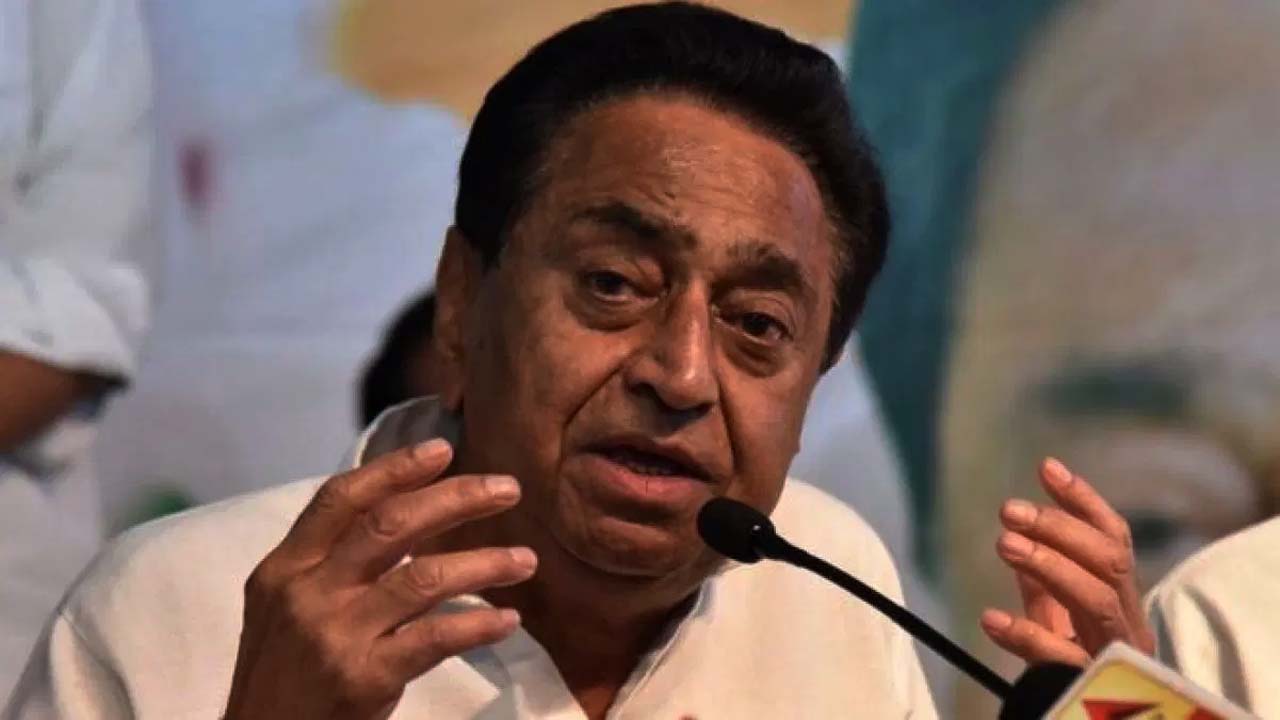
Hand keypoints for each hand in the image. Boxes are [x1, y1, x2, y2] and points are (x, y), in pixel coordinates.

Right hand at [223, 439, 536, 719]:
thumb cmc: (282, 677)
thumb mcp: (283, 609)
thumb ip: (327, 562)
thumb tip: (397, 509)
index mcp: (283, 568)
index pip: (341, 498)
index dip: (394, 468)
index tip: (444, 449)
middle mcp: (306, 593)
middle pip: (390, 524)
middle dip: (455, 498)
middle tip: (507, 488)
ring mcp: (334, 635)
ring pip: (423, 578)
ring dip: (484, 563)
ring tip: (526, 561)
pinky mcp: (362, 678)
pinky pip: (434, 638)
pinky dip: (478, 624)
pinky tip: (507, 620)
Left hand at [979, 458, 1153, 666]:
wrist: (1095, 718)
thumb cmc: (1077, 668)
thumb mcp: (1060, 620)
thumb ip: (1044, 584)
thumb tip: (1018, 535)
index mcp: (1121, 598)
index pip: (1112, 539)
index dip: (1083, 500)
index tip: (1045, 466)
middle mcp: (1126, 621)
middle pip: (1108, 562)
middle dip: (1058, 528)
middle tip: (1007, 510)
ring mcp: (1113, 653)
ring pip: (1095, 599)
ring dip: (1048, 566)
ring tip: (1004, 543)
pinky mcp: (1091, 685)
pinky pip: (1063, 657)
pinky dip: (1027, 634)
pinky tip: (991, 620)